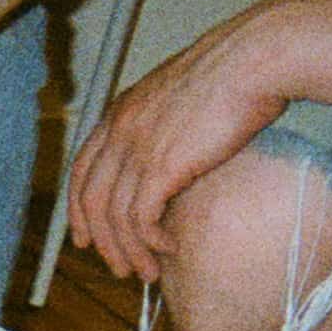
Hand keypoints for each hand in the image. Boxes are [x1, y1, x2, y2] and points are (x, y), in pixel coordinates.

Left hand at [64, 0, 308, 281]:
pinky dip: (150, 241)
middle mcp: (120, 130)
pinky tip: (168, 248)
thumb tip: (177, 155)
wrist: (253, 58)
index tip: (85, 237)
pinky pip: (140, 219)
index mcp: (122, 111)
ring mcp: (137, 147)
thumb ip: (167, 125)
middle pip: (90, 199)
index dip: (78, 209)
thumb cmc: (235, 73)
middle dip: (101, 241)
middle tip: (119, 268)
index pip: (82, 170)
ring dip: (129, 251)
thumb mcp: (183, 96)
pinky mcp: (161, 165)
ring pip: (113, 217)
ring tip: (148, 272)